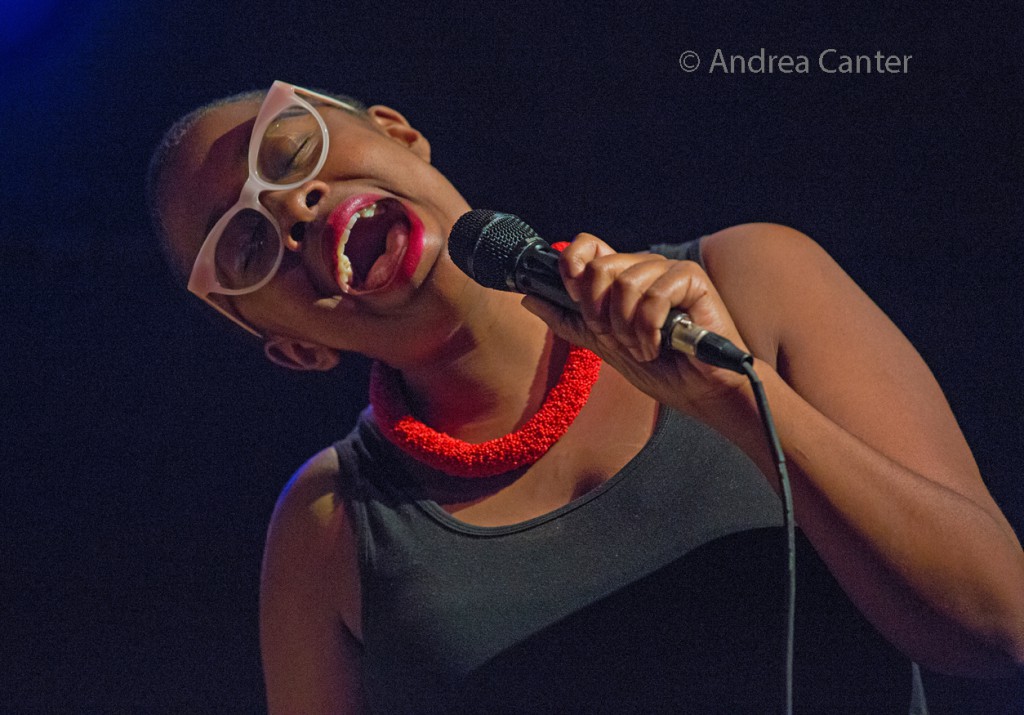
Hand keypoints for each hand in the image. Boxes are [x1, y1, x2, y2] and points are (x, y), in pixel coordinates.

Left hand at [521, 233, 754, 415]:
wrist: (701, 392)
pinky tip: (660, 345)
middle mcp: (644, 268)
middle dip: (601, 313)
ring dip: (628, 328)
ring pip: (625, 283)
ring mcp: (668, 272)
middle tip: (619, 339)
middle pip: (600, 267)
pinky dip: (650, 329)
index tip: (574, 294)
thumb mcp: (603, 346)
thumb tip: (530, 298)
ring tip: (644, 347)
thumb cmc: (661, 369)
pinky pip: (653, 294)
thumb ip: (569, 320)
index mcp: (622, 278)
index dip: (573, 264)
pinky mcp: (692, 280)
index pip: (588, 246)